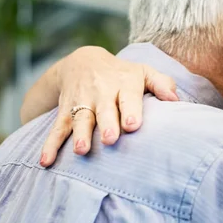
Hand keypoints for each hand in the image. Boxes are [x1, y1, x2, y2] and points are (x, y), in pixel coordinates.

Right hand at [40, 46, 177, 166]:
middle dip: (106, 123)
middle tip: (110, 138)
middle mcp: (101, 93)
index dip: (130, 110)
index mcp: (124, 83)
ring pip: (80, 119)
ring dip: (79, 135)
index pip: (128, 96)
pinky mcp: (65, 112)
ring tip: (81, 151)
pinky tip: (45, 162)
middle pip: (103, 109)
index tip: (132, 125)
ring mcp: (81, 103)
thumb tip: (176, 100)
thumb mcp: (144, 72)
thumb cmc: (123, 74)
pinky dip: (50, 145)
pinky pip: (57, 129)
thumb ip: (161, 84)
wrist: (82, 61)